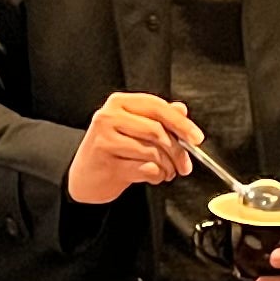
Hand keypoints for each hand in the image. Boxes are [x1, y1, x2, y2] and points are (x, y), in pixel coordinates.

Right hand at [66, 92, 200, 205]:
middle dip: (178, 152)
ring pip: (152, 152)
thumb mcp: (133, 130)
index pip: (157, 107)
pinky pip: (145, 168)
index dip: (181, 123)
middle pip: (157, 131)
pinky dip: (156, 175)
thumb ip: (157, 118)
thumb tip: (181, 110)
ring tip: (166, 172)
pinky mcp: (106, 161)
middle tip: (184, 165)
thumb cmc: (110, 152)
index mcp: (119, 103)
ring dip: (167, 167)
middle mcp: (109, 116)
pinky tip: (152, 176)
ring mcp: (105, 138)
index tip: (196, 138)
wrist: (83, 177)